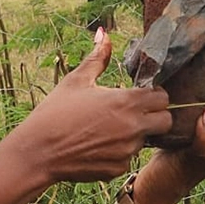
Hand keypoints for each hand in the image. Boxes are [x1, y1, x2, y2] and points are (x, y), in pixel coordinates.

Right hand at [3, 28, 173, 183]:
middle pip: (166, 121)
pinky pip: (127, 158)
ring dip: (134, 134)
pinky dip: (118, 152)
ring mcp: (127, 151)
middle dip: (156, 116)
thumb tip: (104, 34)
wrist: (38, 152)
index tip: (141, 94)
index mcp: (126, 102)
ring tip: (106, 129)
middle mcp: (133, 128)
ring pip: (145, 140)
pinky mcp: (118, 169)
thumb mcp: (76, 80)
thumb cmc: (55, 112)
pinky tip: (97, 146)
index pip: (163, 97)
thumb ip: (98, 57)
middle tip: (134, 112)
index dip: (154, 94)